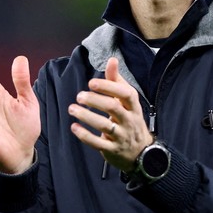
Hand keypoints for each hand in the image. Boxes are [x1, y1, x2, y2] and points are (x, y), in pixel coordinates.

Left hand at [69, 57, 152, 171]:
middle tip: (79, 96)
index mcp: (133, 106)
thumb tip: (112, 60)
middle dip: (94, 100)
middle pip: (113, 108)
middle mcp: (129, 120)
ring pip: (104, 126)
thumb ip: (117, 81)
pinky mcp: (112, 150)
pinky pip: (98, 143)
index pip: (125, 93)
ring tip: (72, 109)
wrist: (140, 152)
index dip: (108, 87)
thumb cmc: (130, 120)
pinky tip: (74, 127)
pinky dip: (84, 135)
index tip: (91, 82)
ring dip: (86, 116)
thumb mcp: (127, 101)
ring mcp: (121, 136)